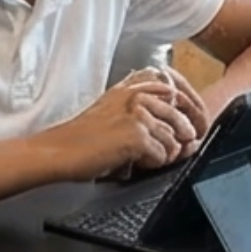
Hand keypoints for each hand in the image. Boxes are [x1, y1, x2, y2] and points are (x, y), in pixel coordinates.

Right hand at [46, 71, 205, 179]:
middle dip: (181, 138)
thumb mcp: (116, 114)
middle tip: (166, 151)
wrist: (59, 151)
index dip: (189, 114)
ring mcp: (138, 115)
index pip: (177, 94)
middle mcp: (137, 97)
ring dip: (161, 154)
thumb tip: (188, 135)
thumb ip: (149, 116)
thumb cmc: (83, 138)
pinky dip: (152, 163)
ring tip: (139, 158)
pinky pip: (163, 155)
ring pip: (173, 140)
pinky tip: (133, 162)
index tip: (192, 131)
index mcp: (132, 88)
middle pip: (182, 118)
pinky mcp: (137, 135)